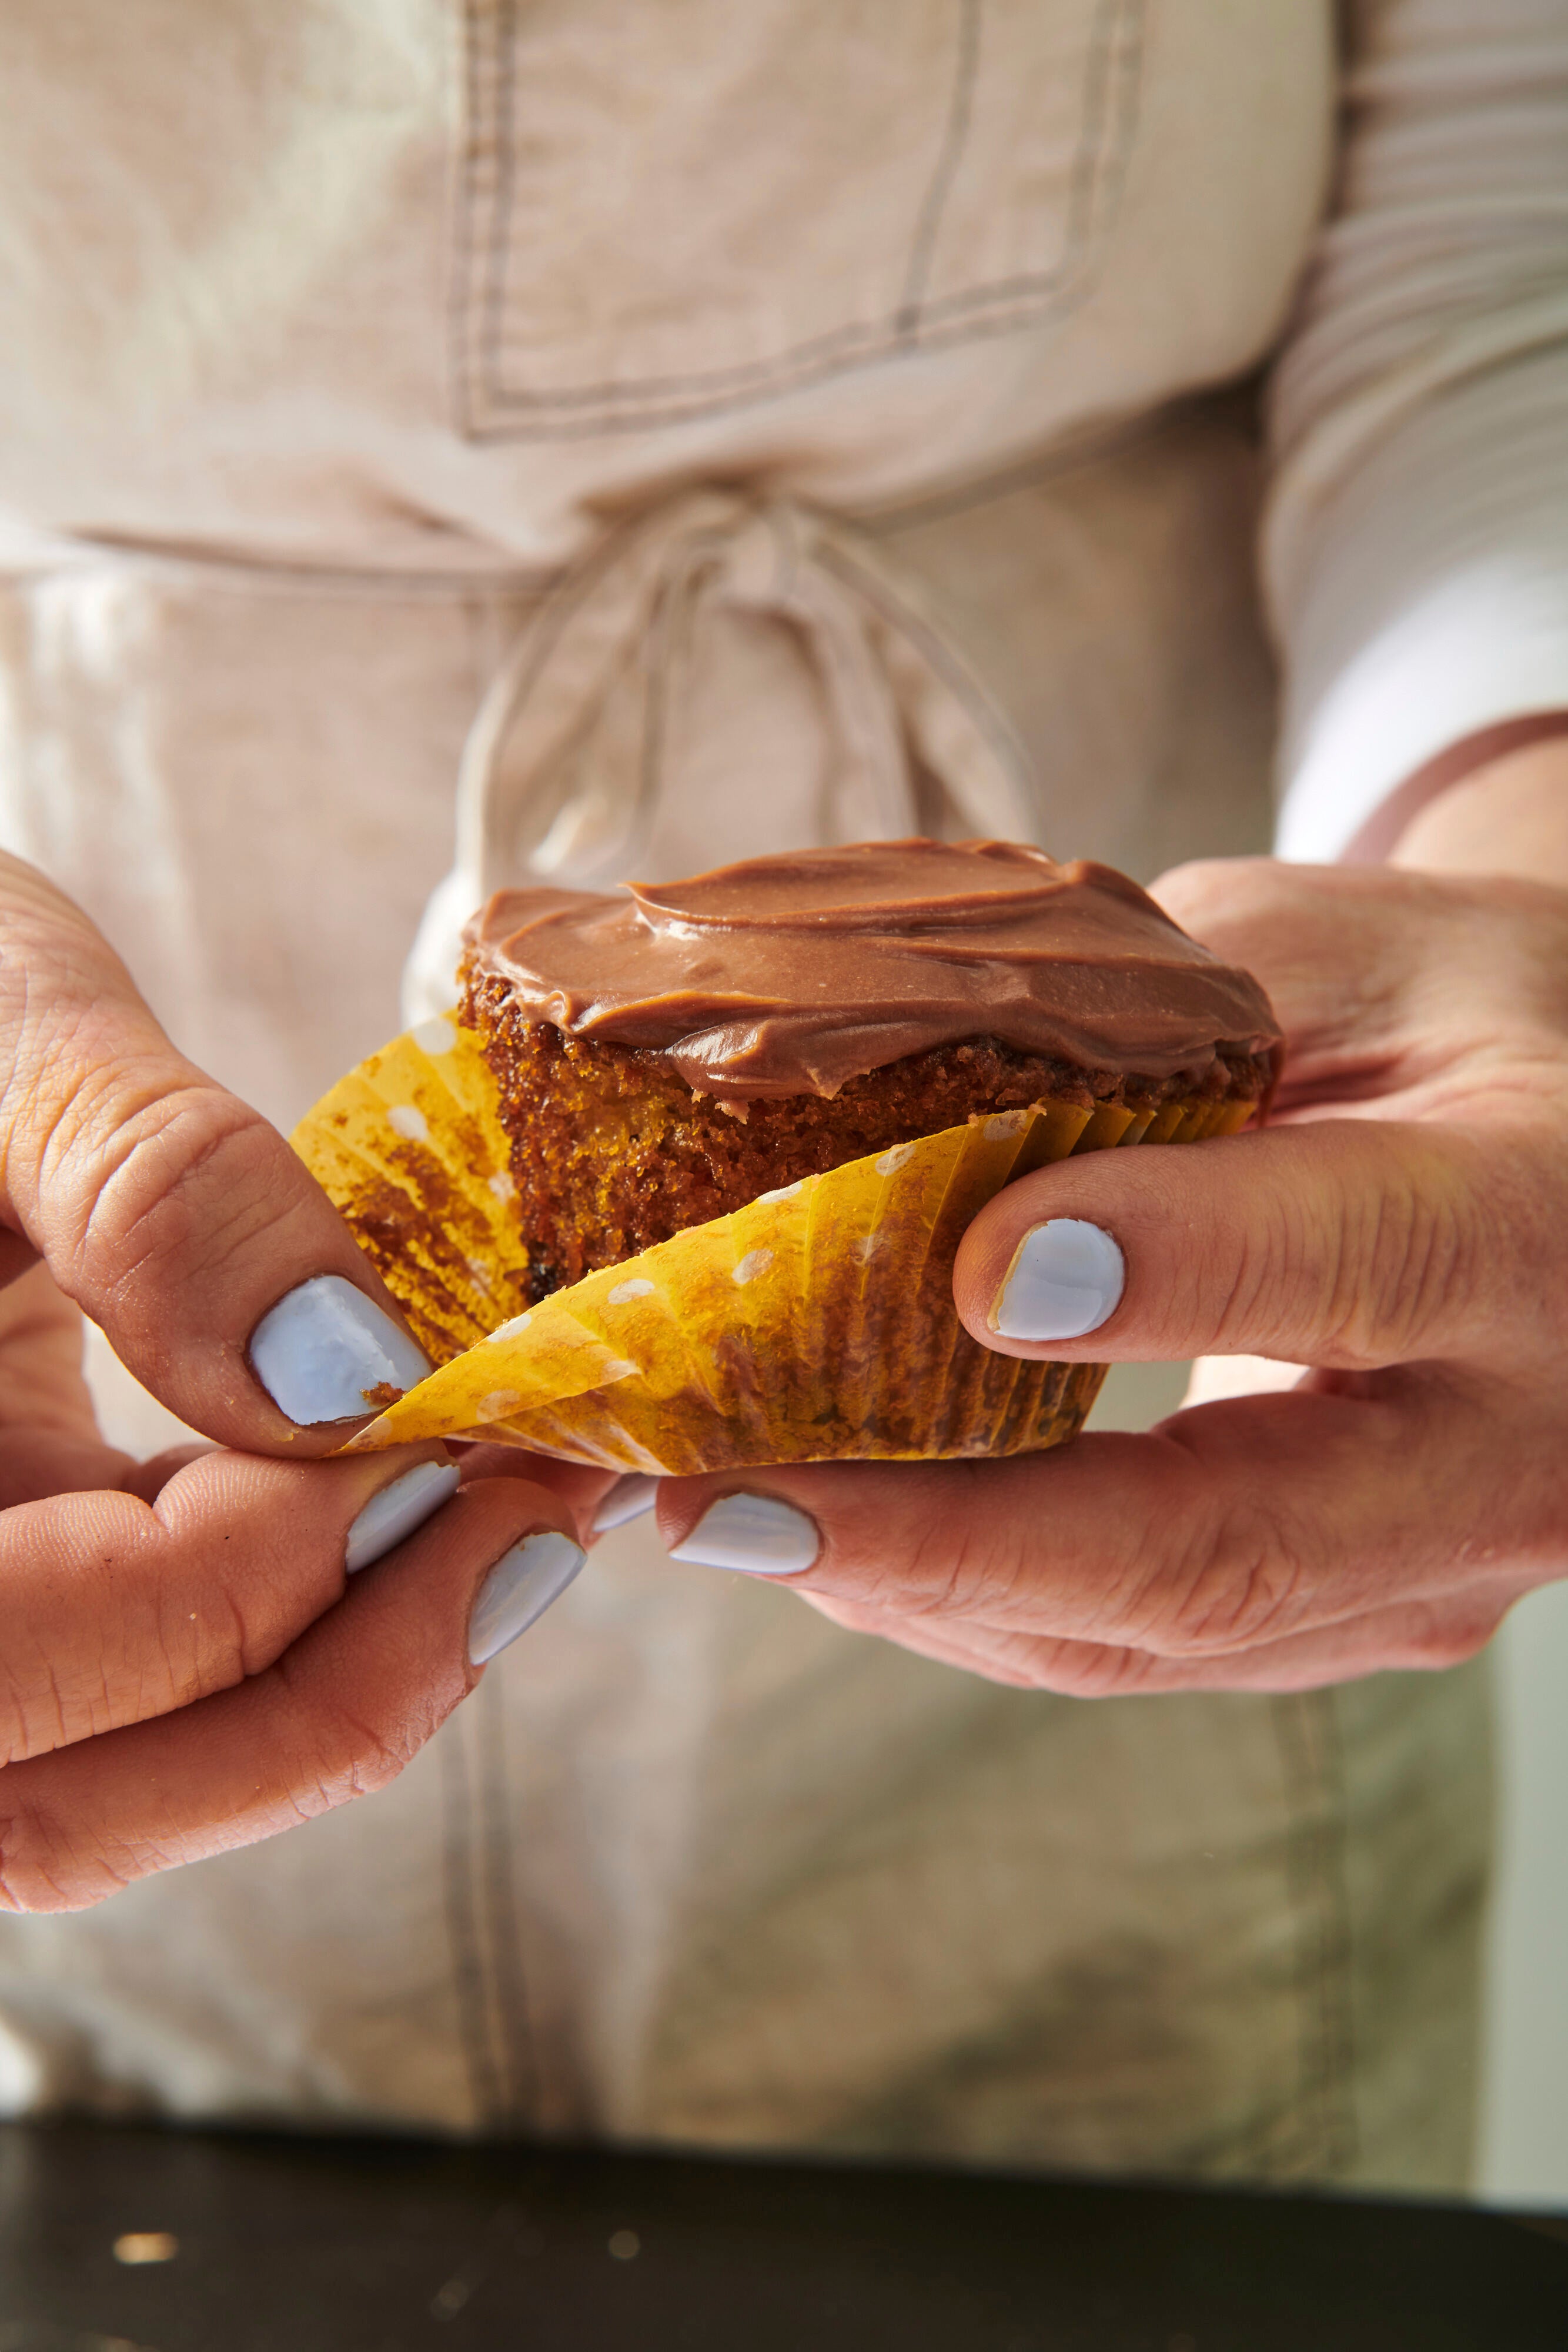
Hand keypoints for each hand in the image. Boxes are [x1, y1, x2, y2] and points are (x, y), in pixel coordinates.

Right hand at [0, 853, 600, 1910]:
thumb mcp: (0, 1045)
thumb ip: (154, 1196)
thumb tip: (346, 1371)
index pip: (57, 1641)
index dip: (278, 1561)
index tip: (458, 1437)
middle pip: (88, 1802)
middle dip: (347, 1686)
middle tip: (540, 1526)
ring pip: (123, 1785)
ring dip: (341, 1678)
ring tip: (514, 1521)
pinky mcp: (11, 1598)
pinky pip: (140, 1697)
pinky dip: (292, 1629)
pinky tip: (413, 1508)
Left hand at [655, 857, 1567, 1693]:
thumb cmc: (1450, 1018)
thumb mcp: (1343, 960)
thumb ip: (1167, 1029)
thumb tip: (905, 1114)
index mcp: (1529, 1221)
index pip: (1348, 1260)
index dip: (1161, 1269)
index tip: (967, 1262)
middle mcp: (1504, 1444)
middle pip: (1221, 1548)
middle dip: (943, 1540)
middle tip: (713, 1499)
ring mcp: (1428, 1565)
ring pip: (1154, 1632)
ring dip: (912, 1587)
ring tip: (711, 1512)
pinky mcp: (1348, 1613)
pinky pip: (1144, 1639)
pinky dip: (966, 1595)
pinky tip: (828, 1530)